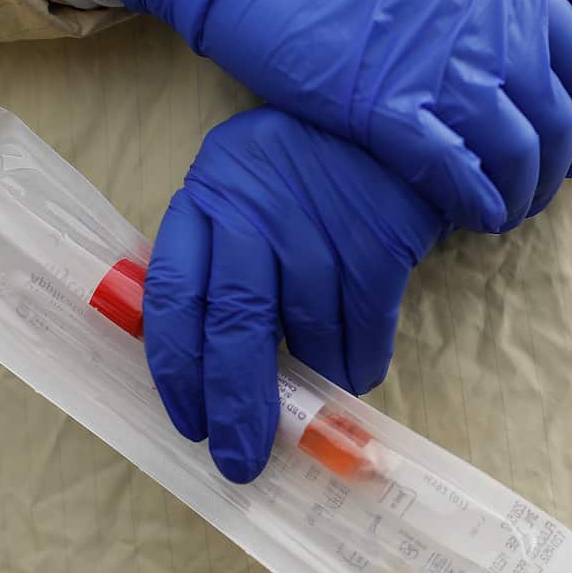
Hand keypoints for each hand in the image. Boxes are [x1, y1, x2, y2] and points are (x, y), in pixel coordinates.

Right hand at [89, 0, 571, 232]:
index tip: (569, 151)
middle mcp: (490, 29)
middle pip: (554, 125)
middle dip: (551, 173)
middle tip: (528, 194)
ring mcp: (440, 70)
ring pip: (512, 157)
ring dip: (515, 198)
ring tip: (498, 214)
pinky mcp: (385, 108)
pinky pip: (454, 174)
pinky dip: (473, 204)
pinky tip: (467, 216)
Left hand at [142, 107, 443, 482]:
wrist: (398, 113)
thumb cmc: (305, 164)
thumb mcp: (243, 187)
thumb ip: (218, 258)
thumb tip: (208, 363)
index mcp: (208, 197)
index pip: (173, 295)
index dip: (176, 369)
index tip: (189, 421)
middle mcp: (255, 214)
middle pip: (235, 326)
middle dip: (236, 406)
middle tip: (241, 459)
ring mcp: (319, 228)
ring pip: (307, 336)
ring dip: (312, 379)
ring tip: (316, 393)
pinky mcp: (376, 243)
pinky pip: (362, 332)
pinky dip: (358, 364)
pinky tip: (355, 369)